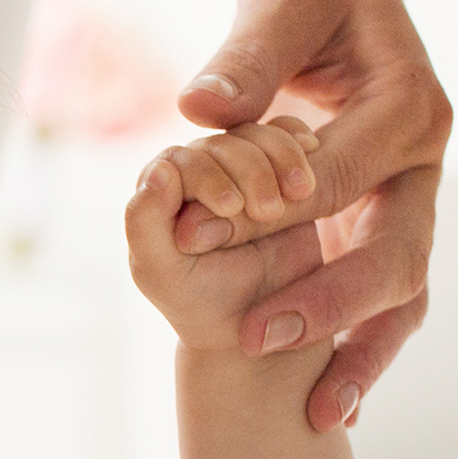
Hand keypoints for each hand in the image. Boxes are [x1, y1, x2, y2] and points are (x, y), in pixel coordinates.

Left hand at [127, 124, 330, 360]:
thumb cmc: (202, 302)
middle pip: (223, 142)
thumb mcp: (161, 271)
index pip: (180, 159)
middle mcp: (198, 169)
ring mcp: (241, 166)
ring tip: (297, 195)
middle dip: (249, 170)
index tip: (231, 209)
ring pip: (258, 134)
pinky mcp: (280, 169)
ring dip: (280, 156)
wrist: (261, 324)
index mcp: (159, 189)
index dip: (206, 175)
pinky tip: (312, 162)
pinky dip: (300, 144)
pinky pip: (290, 136)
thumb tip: (159, 170)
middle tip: (267, 212)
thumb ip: (145, 223)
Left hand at [176, 0, 449, 430]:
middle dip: (331, 305)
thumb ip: (247, 55)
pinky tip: (334, 404)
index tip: (195, 234)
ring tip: (322, 413)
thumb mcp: (282, 2)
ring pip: (404, 289)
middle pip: (398, 252)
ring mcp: (413, 196)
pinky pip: (385, 294)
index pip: (338, 173)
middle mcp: (424, 160)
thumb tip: (201, 109)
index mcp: (410, 106)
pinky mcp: (389, 217)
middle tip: (256, 339)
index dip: (266, 207)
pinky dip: (362, 345)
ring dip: (362, 349)